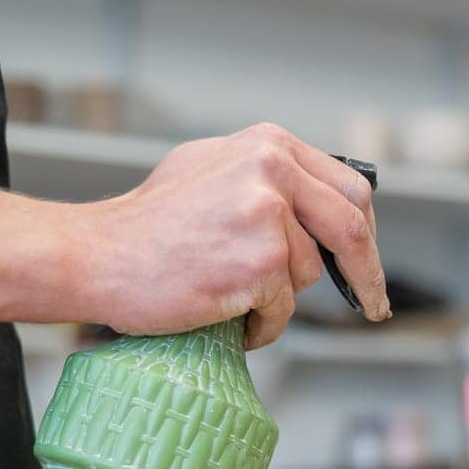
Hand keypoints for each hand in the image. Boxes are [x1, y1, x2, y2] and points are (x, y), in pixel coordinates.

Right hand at [77, 122, 389, 348]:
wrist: (94, 255)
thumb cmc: (151, 224)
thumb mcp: (216, 172)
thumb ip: (272, 178)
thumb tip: (327, 203)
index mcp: (269, 144)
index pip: (350, 190)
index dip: (367, 234)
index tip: (370, 264)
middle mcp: (273, 169)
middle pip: (353, 230)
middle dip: (367, 275)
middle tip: (373, 306)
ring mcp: (268, 214)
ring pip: (309, 275)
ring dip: (278, 297)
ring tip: (226, 289)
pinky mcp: (261, 262)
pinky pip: (283, 310)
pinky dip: (260, 324)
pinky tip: (222, 311)